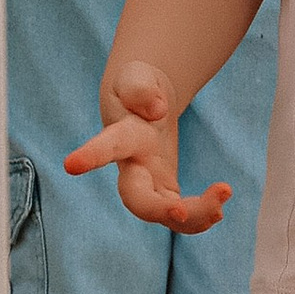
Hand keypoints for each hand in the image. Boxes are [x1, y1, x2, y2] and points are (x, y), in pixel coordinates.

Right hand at [63, 61, 232, 233]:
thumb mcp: (136, 77)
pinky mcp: (166, 190)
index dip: (91, 156)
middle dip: (157, 210)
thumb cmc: (136, 86)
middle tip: (180, 211)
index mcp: (122, 136)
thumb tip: (158, 108)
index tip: (71, 165)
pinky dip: (202, 216)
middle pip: (136, 198)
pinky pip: (182, 216)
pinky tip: (219, 207)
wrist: (143, 103)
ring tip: (224, 192)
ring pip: (165, 215)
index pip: (107, 146)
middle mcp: (132, 167)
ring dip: (195, 216)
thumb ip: (141, 89)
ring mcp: (149, 183)